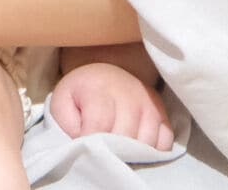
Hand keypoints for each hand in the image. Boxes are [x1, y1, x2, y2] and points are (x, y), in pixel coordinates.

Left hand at [50, 62, 173, 150]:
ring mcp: (147, 102)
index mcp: (98, 88)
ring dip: (132, 153)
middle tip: (103, 149)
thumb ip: (68, 124)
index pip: (99, 125)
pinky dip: (152, 151)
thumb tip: (86, 145)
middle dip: (111, 150)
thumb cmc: (81, 94)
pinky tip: (137, 146)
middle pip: (125, 137)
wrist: (103, 75)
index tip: (85, 145)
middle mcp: (127, 92)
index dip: (91, 142)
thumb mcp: (62, 103)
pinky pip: (165, 143)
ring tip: (118, 147)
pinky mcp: (161, 111)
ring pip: (147, 143)